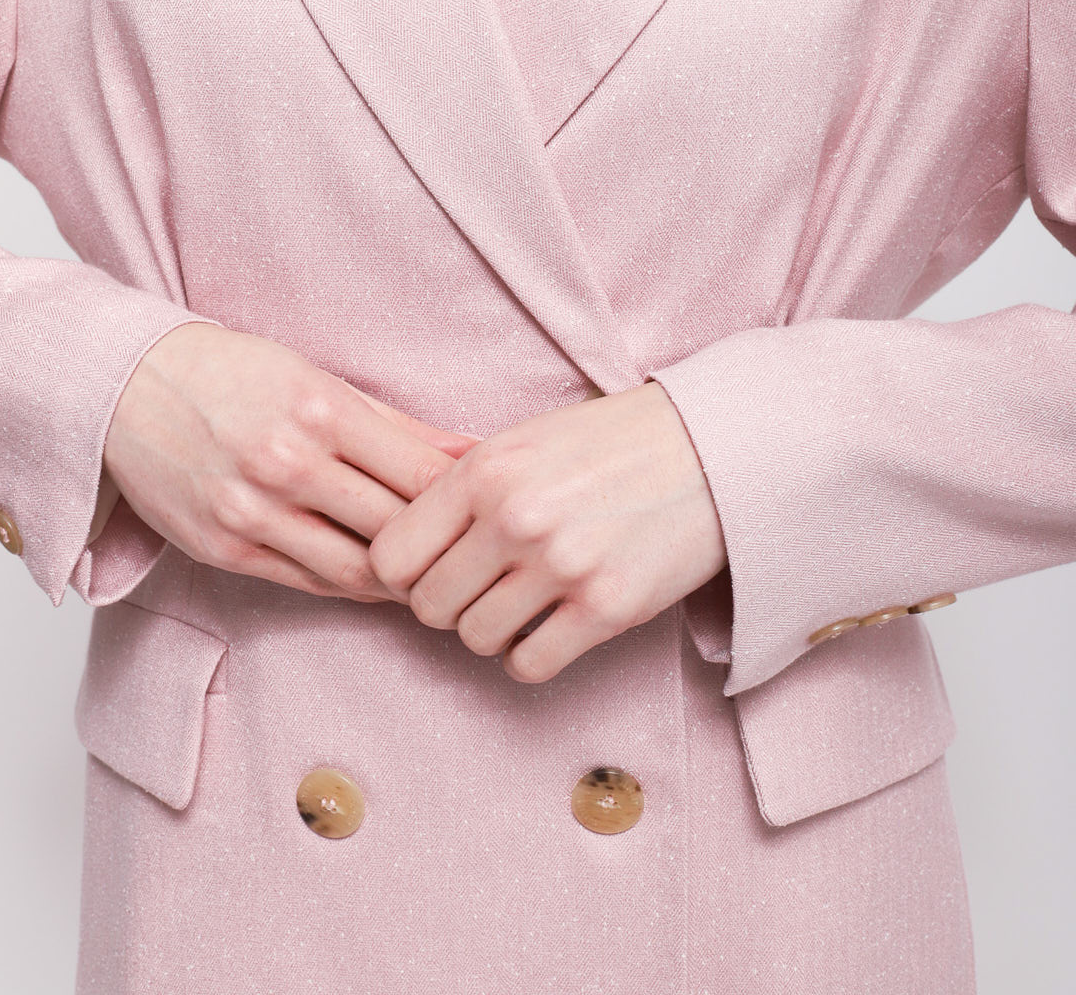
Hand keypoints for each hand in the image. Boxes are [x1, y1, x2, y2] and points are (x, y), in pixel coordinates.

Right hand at [101, 321, 479, 602]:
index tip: (489, 509)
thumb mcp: (318, 379)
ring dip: (401, 580)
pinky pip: (308, 584)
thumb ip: (398, 424)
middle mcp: (288, 463)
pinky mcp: (224, 548)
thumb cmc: (233, 373)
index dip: (466, 501)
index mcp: (321, 409)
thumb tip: (474, 450)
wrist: (128, 385)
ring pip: (356, 569)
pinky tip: (376, 582)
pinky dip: (351, 587)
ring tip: (433, 577)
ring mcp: (252, 512)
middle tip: (474, 556)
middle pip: (396, 527)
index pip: (423, 475)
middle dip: (442, 546)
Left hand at [367, 381, 726, 679]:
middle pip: (429, 606)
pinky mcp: (607, 608)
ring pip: (476, 639)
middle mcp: (515, 517)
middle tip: (480, 590)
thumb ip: (462, 485)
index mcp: (485, 470)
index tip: (431, 570)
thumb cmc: (611, 442)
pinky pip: (529, 665)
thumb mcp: (523, 440)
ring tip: (520, 604)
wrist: (712, 448)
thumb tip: (400, 543)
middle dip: (447, 605)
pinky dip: (530, 655)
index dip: (404, 573)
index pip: (392, 555)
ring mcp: (561, 565)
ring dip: (491, 631)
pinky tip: (549, 627)